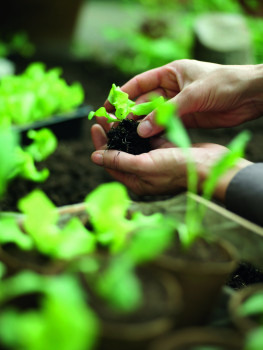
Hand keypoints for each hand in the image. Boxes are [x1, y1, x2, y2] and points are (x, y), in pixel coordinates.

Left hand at [91, 124, 251, 200]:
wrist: (210, 166)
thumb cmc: (178, 169)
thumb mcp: (145, 166)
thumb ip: (119, 161)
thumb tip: (94, 157)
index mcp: (135, 180)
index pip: (111, 163)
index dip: (101, 145)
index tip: (95, 127)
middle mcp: (143, 171)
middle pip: (120, 152)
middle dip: (110, 134)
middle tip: (103, 117)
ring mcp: (154, 159)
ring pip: (133, 143)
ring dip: (123, 129)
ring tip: (115, 113)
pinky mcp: (164, 149)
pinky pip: (147, 137)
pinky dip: (139, 127)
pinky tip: (133, 115)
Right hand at [104, 59, 262, 136]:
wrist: (250, 96)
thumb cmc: (224, 83)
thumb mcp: (193, 94)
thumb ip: (167, 112)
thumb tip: (142, 129)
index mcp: (171, 73)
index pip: (140, 82)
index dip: (123, 94)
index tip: (109, 106)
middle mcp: (171, 88)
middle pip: (145, 101)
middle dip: (131, 113)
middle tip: (117, 126)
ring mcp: (178, 105)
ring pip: (154, 115)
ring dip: (143, 125)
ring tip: (128, 135)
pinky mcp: (186, 119)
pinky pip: (166, 126)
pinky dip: (157, 132)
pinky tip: (147, 139)